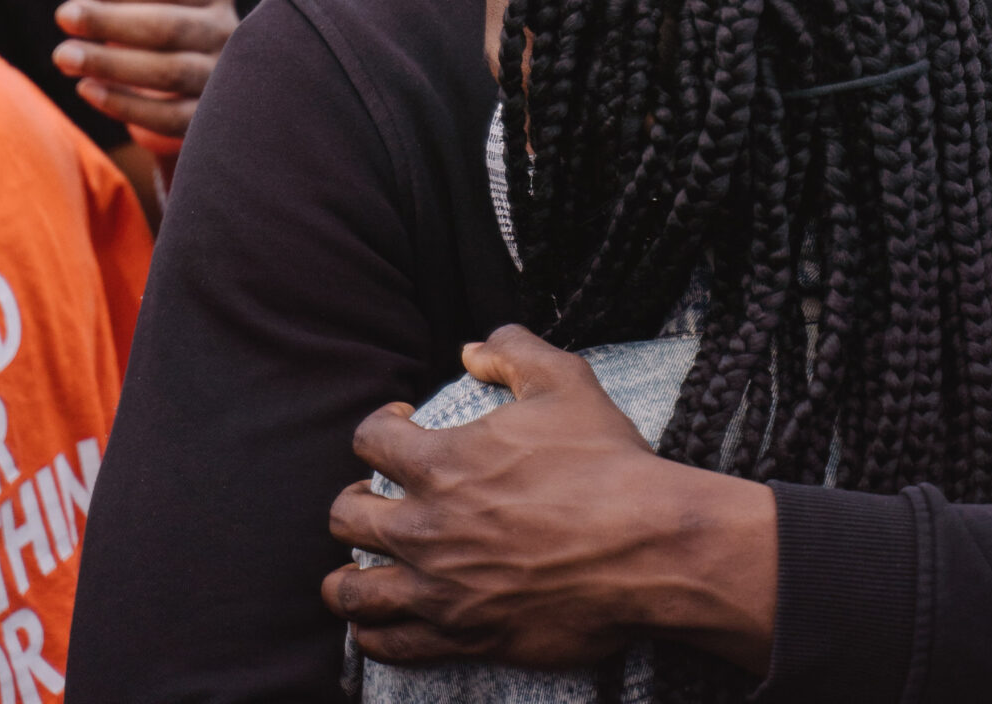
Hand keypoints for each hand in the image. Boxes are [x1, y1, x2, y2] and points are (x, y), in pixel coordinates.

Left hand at [52, 0, 237, 151]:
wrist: (175, 93)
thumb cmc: (147, 27)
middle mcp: (228, 30)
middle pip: (169, 26)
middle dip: (110, 22)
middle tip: (61, 19)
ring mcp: (224, 77)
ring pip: (170, 72)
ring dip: (111, 64)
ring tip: (62, 58)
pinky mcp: (209, 120)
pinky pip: (169, 116)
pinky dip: (125, 105)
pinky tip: (86, 90)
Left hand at [321, 324, 777, 677]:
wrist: (645, 548)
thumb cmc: (605, 463)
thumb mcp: (565, 380)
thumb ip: (513, 350)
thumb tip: (473, 347)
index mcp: (442, 462)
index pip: (369, 440)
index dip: (378, 426)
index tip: (399, 425)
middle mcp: (427, 528)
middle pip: (347, 516)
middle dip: (353, 500)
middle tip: (376, 497)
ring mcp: (439, 589)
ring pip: (351, 591)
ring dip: (346, 575)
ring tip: (357, 567)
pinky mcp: (462, 637)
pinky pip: (388, 644)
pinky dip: (373, 633)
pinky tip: (379, 621)